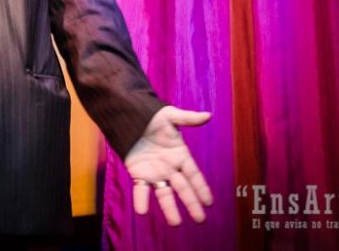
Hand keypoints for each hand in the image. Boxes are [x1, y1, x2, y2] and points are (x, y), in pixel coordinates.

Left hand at [124, 106, 212, 225]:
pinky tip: (142, 211)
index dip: (201, 188)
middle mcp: (169, 167)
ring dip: (169, 208)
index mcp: (180, 155)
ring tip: (175, 223)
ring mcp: (154, 171)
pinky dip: (141, 200)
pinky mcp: (138, 173)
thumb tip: (208, 115)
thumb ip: (188, 119)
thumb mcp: (170, 116)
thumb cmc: (151, 115)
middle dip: (191, 203)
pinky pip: (141, 189)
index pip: (194, 175)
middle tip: (200, 219)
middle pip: (183, 188)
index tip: (209, 202)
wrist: (128, 115)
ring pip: (164, 193)